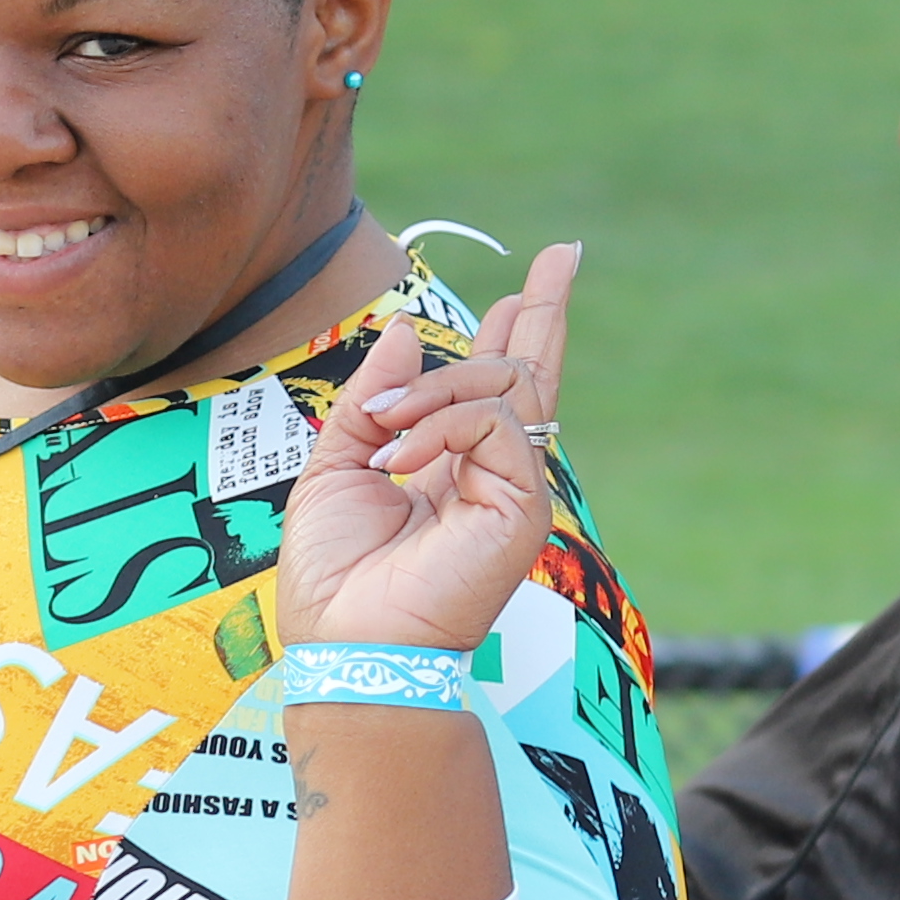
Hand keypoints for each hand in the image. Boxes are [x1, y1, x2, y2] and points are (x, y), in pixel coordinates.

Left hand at [274, 241, 575, 657]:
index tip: (535, 281)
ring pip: (502, 388)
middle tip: (563, 256)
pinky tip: (402, 459)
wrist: (348, 643)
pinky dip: (440, 426)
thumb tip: (402, 332)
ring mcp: (514, 489)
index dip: (516, 330)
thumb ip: (374, 399)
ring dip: (433, 393)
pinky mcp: (524, 505)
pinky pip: (494, 422)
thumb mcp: (337, 464)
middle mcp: (491, 474)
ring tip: (382, 436)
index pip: (495, 389)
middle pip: (530, 376)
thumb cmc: (336, 575)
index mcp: (450, 467)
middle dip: (542, 311)